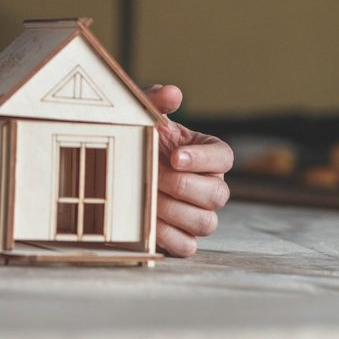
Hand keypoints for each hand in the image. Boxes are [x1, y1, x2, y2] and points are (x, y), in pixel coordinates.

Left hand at [145, 84, 232, 257]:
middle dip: (184, 186)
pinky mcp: (182, 238)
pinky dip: (169, 236)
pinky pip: (188, 246)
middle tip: (155, 177)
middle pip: (219, 195)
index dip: (202, 159)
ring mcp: (198, 215)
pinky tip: (148, 220)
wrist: (114, 169)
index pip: (224, 158)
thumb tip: (173, 93)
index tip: (174, 156)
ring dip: (175, 211)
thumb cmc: (136, 141)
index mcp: (207, 155)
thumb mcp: (141, 118)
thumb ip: (155, 102)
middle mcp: (209, 186)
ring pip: (206, 223)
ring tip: (148, 197)